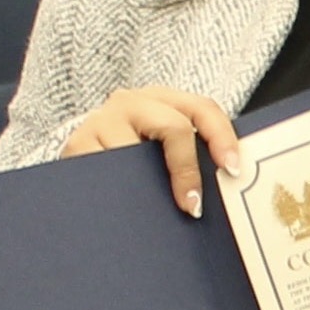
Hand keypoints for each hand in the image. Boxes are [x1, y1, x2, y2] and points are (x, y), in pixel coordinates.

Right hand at [61, 86, 242, 216]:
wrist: (81, 151)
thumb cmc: (134, 152)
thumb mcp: (162, 143)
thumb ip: (191, 152)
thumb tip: (229, 180)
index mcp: (161, 98)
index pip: (202, 108)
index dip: (221, 137)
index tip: (232, 169)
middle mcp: (130, 102)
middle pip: (174, 128)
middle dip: (188, 169)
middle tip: (194, 206)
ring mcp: (102, 121)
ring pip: (139, 154)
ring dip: (152, 186)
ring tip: (159, 212)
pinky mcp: (77, 145)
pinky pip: (106, 172)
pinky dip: (120, 193)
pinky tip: (126, 209)